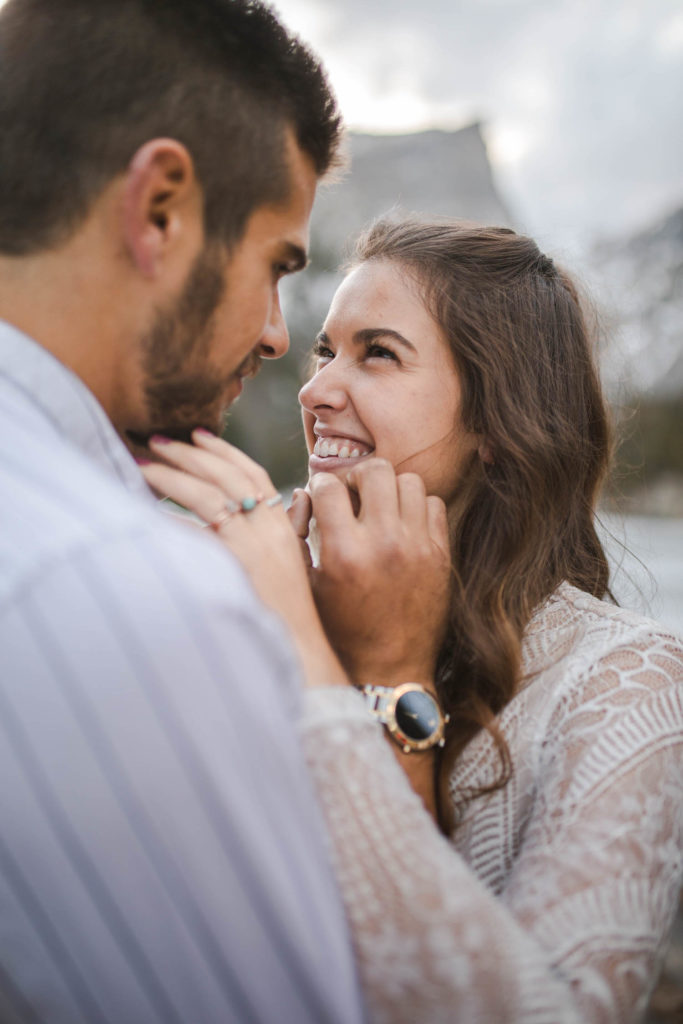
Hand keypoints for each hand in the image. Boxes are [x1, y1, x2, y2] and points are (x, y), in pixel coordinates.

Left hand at [140, 432, 347, 688]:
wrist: (300, 655)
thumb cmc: (289, 618)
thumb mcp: (292, 566)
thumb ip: (279, 533)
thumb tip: (261, 506)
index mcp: (283, 527)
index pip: (253, 473)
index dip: (224, 451)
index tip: (198, 434)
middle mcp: (269, 532)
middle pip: (226, 476)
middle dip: (189, 454)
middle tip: (157, 440)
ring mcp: (251, 550)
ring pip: (208, 497)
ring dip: (172, 477)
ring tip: (142, 464)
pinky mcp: (233, 570)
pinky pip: (194, 535)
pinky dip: (169, 519)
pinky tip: (145, 512)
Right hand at [293, 460, 451, 687]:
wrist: (390, 670)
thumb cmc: (340, 630)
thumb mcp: (308, 587)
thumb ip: (296, 536)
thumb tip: (303, 493)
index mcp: (344, 551)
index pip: (330, 486)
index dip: (320, 485)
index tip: (322, 495)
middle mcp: (384, 543)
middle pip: (375, 470)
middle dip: (356, 475)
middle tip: (351, 493)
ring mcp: (417, 547)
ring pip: (408, 481)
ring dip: (389, 488)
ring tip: (378, 507)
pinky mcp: (440, 555)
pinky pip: (434, 504)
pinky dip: (416, 507)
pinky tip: (402, 524)